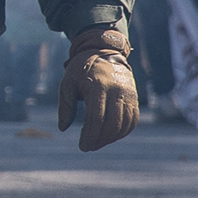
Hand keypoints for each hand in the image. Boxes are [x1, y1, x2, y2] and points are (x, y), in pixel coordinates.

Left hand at [58, 33, 141, 151]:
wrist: (105, 51)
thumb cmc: (82, 69)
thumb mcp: (67, 83)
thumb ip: (65, 106)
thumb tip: (63, 128)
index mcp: (98, 85)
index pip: (96, 117)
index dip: (90, 135)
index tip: (82, 146)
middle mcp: (116, 90)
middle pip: (112, 124)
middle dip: (100, 140)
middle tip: (88, 147)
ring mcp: (128, 93)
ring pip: (124, 124)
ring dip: (111, 138)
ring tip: (97, 142)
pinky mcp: (134, 97)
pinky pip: (132, 120)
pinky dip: (123, 131)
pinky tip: (110, 136)